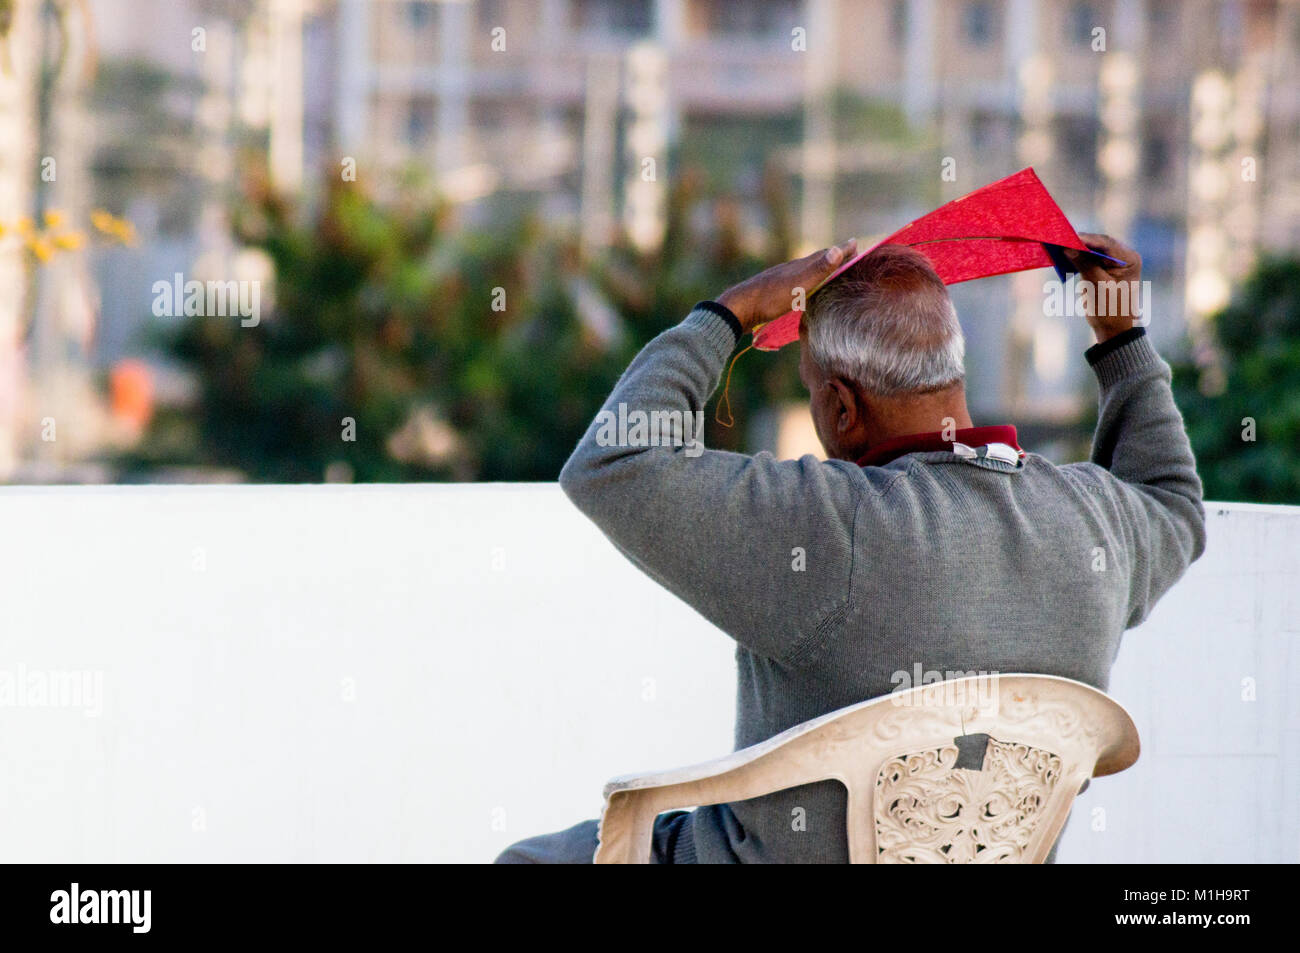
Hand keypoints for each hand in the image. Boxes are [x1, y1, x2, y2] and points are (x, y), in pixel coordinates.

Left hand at [717, 239, 857, 333]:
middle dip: (834, 257)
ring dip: (821, 269)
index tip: (857, 243)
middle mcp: (792, 269)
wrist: (740, 307)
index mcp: (800, 266)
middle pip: (817, 260)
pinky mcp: (775, 291)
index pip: (827, 254)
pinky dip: (809, 281)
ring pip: (807, 270)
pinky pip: (798, 281)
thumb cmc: (771, 298)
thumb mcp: (798, 285)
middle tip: (849, 255)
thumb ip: (818, 269)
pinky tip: (805, 289)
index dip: (842, 250)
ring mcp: (783, 279)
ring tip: (831, 272)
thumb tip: (837, 249)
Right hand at [1063, 233, 1142, 343]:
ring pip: (1092, 249)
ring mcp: (1113, 262)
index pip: (1107, 244)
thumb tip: (1068, 248)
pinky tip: (1064, 255)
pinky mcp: (1102, 268)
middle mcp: (1123, 257)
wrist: (1113, 328)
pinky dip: (1077, 257)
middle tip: (1061, 238)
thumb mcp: (1097, 286)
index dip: (1088, 239)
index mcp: (1129, 259)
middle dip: (1081, 242)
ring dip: (1077, 248)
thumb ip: (1085, 265)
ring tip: (1059, 244)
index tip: (1070, 236)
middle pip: (1099, 244)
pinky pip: (1088, 258)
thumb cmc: (1111, 309)